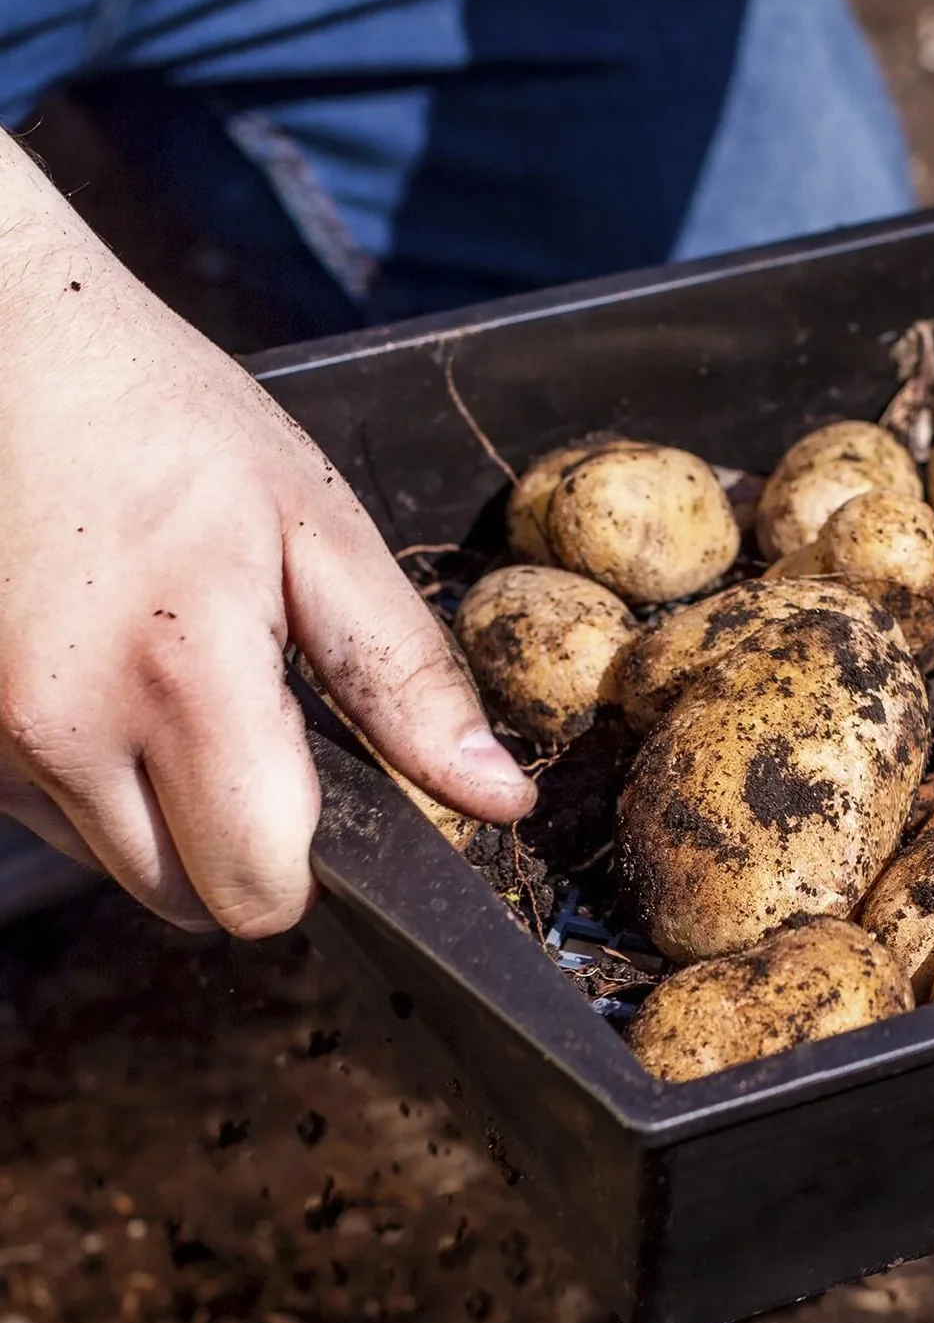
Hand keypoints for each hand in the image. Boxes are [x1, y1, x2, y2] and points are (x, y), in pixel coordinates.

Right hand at [0, 142, 534, 935]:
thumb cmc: (165, 422)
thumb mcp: (319, 530)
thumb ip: (408, 680)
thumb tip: (494, 799)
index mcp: (178, 681)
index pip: (261, 888)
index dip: (315, 864)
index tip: (331, 790)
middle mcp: (60, 730)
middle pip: (187, 899)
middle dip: (242, 845)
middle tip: (257, 725)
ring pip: (116, 863)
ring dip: (166, 814)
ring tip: (174, 679)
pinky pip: (49, 814)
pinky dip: (95, 777)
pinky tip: (109, 676)